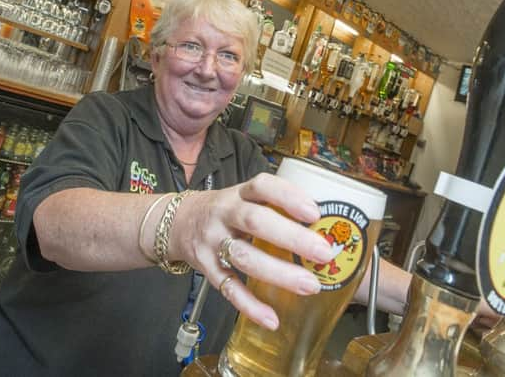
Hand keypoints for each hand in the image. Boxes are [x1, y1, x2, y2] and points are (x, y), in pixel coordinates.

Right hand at [169, 173, 334, 329]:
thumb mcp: (244, 197)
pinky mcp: (206, 268)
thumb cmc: (225, 211)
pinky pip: (228, 288)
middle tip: (324, 252)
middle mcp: (224, 214)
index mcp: (239, 194)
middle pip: (255, 222)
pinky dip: (250, 306)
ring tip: (310, 285)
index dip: (288, 197)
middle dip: (291, 237)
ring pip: (244, 257)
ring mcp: (213, 241)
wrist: (178, 222)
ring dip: (278, 273)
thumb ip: (275, 206)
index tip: (314, 213)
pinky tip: (272, 318)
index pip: (262, 187)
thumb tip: (327, 225)